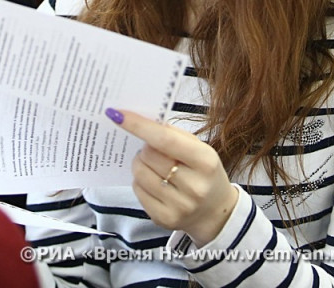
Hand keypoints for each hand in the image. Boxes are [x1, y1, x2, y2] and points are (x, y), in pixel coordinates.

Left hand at [106, 108, 238, 245]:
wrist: (215, 212)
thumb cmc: (204, 173)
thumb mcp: (200, 149)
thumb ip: (174, 134)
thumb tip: (143, 122)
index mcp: (205, 162)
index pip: (165, 140)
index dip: (139, 126)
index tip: (118, 114)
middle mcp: (194, 186)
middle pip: (149, 156)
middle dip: (144, 148)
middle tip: (153, 150)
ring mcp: (179, 206)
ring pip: (140, 174)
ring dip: (140, 164)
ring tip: (153, 166)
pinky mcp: (164, 219)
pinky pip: (137, 191)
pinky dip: (140, 181)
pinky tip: (153, 182)